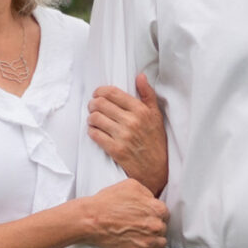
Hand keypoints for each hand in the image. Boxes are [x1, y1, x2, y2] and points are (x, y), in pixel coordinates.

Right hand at [71, 180, 167, 247]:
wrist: (91, 220)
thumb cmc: (106, 203)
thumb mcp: (130, 185)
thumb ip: (146, 193)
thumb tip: (151, 199)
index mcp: (156, 208)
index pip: (165, 213)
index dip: (155, 214)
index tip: (148, 216)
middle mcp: (155, 225)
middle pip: (163, 228)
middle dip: (154, 227)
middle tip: (142, 226)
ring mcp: (149, 240)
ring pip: (161, 242)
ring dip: (153, 240)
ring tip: (142, 237)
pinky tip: (140, 247)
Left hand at [88, 74, 167, 193]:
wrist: (156, 170)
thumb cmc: (155, 141)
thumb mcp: (156, 116)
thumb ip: (147, 95)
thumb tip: (140, 76)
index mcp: (141, 110)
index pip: (112, 93)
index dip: (99, 91)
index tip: (97, 95)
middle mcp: (131, 121)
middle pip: (100, 104)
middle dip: (93, 104)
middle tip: (93, 107)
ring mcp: (123, 136)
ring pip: (95, 118)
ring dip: (91, 118)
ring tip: (94, 120)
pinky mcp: (116, 150)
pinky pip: (95, 135)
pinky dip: (92, 132)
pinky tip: (96, 132)